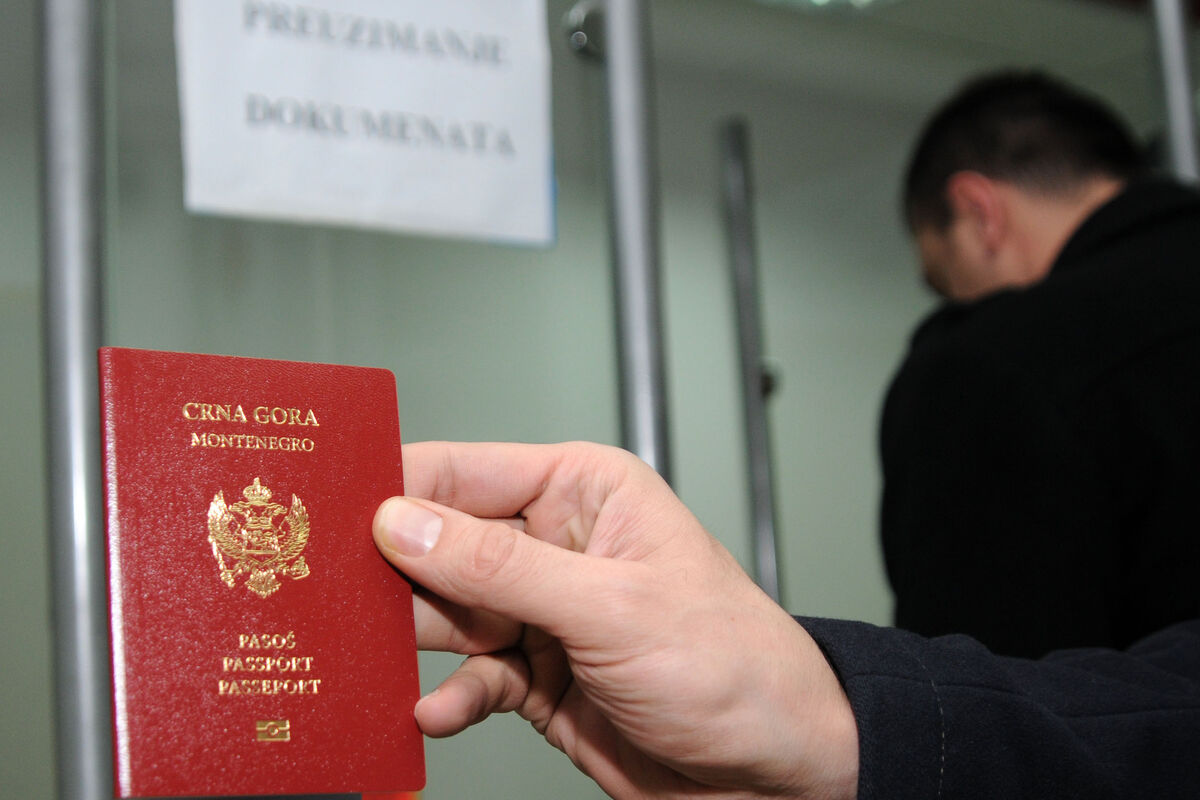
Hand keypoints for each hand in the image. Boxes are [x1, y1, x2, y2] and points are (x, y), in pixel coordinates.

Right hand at [373, 441, 857, 799]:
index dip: (396, 485)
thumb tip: (405, 523)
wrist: (775, 769)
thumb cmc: (732, 665)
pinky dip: (451, 698)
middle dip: (389, 569)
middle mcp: (558, 546)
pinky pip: (472, 680)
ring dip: (407, 638)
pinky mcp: (538, 678)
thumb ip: (501, 569)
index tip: (325, 505)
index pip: (468, 472)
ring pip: (446, 614)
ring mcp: (544, 614)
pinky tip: (436, 713)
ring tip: (360, 655)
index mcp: (584, 493)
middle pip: (443, 544)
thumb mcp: (610, 608)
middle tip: (324, 592)